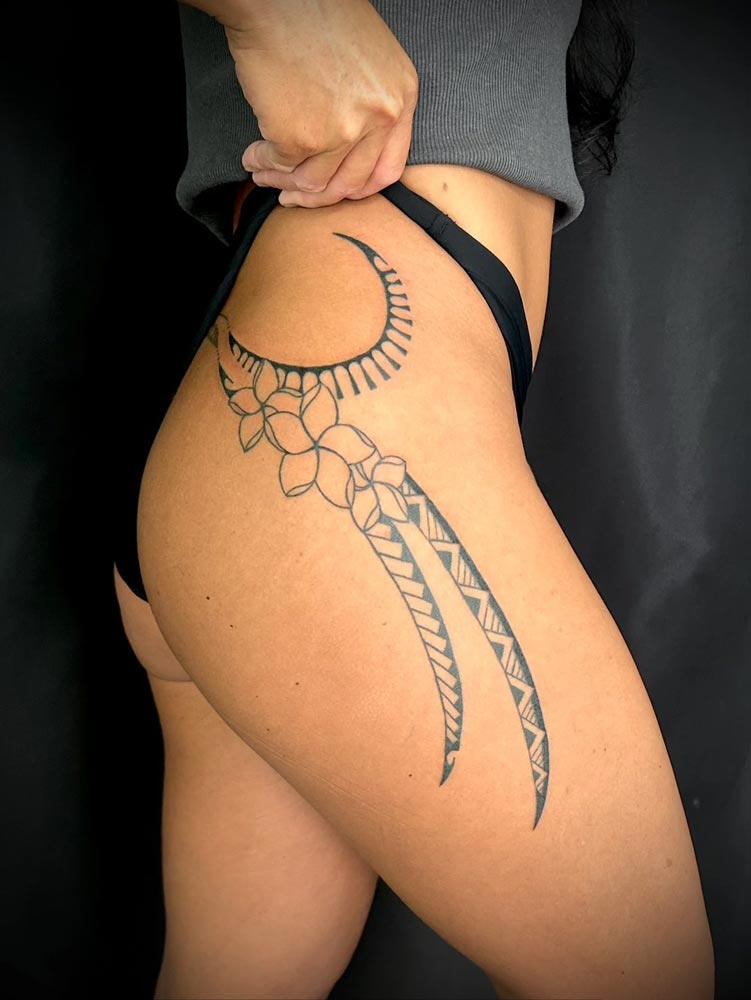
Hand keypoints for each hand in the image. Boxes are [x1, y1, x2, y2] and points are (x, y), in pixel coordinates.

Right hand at [224, 0, 417, 206]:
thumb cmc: (316, 13)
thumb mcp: (369, 58)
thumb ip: (370, 103)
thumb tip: (348, 146)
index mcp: (400, 98)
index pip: (387, 169)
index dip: (357, 188)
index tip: (336, 190)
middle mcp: (378, 119)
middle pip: (350, 184)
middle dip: (317, 196)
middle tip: (294, 195)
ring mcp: (341, 132)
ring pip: (314, 182)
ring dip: (285, 184)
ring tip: (267, 175)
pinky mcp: (300, 138)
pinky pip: (282, 166)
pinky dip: (264, 166)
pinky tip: (254, 158)